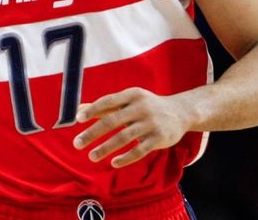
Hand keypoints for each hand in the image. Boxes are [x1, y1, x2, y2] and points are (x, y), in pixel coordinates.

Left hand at [73, 87, 190, 167]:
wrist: (180, 113)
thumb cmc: (146, 106)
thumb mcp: (128, 101)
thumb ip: (105, 106)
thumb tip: (78, 110)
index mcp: (132, 95)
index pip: (108, 101)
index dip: (92, 110)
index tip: (78, 119)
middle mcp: (141, 107)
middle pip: (112, 121)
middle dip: (92, 133)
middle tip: (77, 144)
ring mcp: (151, 123)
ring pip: (123, 138)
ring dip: (105, 148)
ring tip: (91, 156)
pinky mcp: (159, 139)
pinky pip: (139, 151)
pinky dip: (125, 158)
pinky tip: (113, 163)